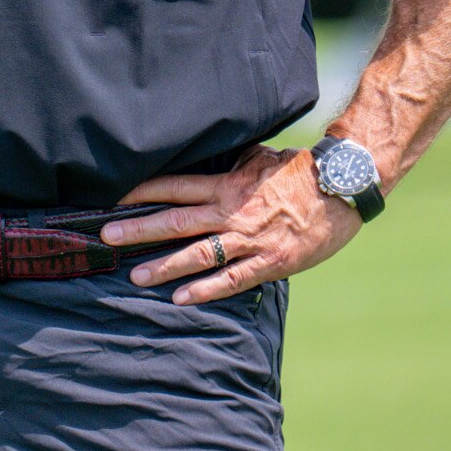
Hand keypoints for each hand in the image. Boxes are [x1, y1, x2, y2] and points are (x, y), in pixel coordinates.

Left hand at [102, 145, 360, 304]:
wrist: (343, 189)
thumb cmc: (299, 172)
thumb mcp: (259, 158)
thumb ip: (229, 163)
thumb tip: (204, 152)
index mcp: (227, 185)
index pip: (175, 187)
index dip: (142, 192)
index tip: (112, 197)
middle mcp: (232, 212)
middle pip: (177, 220)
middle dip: (139, 230)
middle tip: (107, 237)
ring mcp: (250, 239)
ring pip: (199, 253)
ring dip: (165, 265)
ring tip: (136, 275)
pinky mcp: (270, 261)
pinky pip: (232, 278)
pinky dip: (206, 289)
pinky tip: (181, 298)